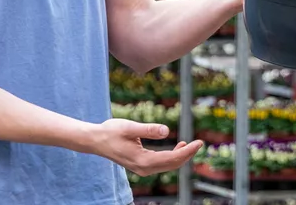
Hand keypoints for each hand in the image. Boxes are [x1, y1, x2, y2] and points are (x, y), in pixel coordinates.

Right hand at [85, 118, 202, 175]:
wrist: (95, 140)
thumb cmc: (111, 131)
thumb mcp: (130, 127)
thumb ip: (148, 129)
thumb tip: (167, 130)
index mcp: (142, 160)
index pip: (171, 158)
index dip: (188, 151)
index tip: (199, 142)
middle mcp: (144, 168)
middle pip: (172, 164)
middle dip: (188, 154)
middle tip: (200, 143)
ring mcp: (142, 169)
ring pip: (168, 166)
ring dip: (181, 156)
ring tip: (192, 144)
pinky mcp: (141, 165)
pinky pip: (162, 164)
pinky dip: (173, 156)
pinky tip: (179, 146)